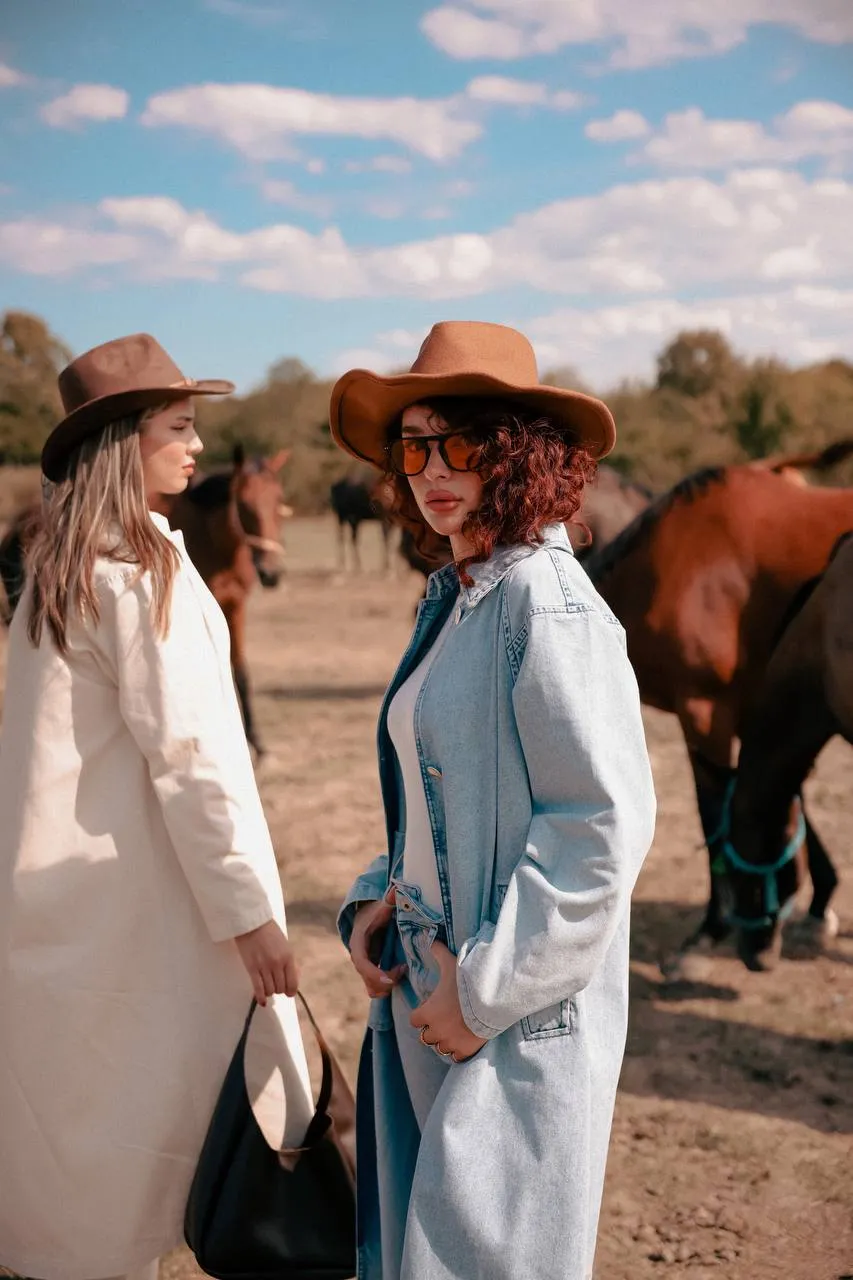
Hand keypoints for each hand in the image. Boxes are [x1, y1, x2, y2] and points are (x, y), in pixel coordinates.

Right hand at [234, 919, 298, 1004]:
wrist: (252, 923)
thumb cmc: (270, 933)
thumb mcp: (285, 946)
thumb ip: (290, 962)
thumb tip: (294, 978)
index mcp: (288, 957)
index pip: (293, 983)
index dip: (291, 991)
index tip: (288, 992)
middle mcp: (278, 963)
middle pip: (281, 988)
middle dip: (279, 990)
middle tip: (276, 986)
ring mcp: (264, 966)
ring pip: (270, 990)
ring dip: (270, 991)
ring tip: (267, 986)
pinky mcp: (252, 968)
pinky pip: (258, 988)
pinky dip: (261, 997)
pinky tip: (262, 1001)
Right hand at [349, 892, 406, 998]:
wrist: (368, 917)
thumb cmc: (376, 911)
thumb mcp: (382, 905)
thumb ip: (390, 899)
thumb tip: (397, 888)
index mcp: (358, 943)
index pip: (362, 963)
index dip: (374, 973)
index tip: (391, 978)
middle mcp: (358, 958)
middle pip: (367, 980)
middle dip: (385, 981)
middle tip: (402, 969)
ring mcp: (364, 967)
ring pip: (371, 988)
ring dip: (387, 986)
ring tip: (401, 970)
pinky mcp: (371, 972)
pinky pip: (375, 988)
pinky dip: (387, 986)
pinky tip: (399, 972)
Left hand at [410, 939, 487, 1062]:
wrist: (490, 1000)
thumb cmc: (467, 983)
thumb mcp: (451, 964)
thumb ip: (438, 952)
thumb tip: (430, 938)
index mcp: (428, 1012)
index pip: (414, 1020)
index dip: (420, 1015)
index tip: (428, 1010)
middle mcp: (436, 1030)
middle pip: (425, 1037)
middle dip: (431, 1029)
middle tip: (442, 1021)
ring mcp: (450, 1042)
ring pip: (439, 1048)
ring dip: (443, 1041)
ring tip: (452, 1032)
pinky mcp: (465, 1050)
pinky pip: (455, 1057)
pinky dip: (457, 1051)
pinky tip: (462, 1042)